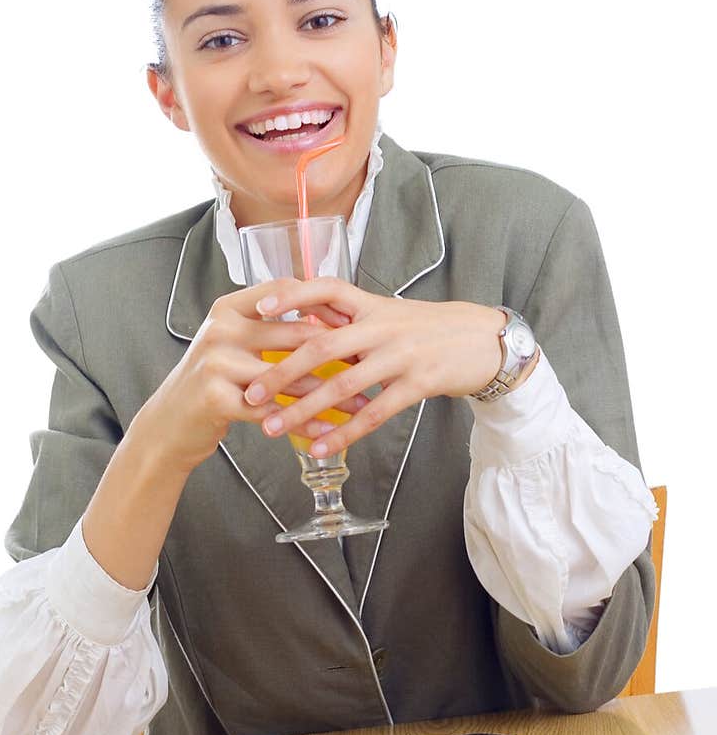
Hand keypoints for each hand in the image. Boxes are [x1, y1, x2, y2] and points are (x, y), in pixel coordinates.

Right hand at [140, 282, 370, 473]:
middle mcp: (222, 330)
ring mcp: (217, 363)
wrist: (168, 424)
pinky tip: (327, 429)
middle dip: (338, 352)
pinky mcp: (217, 398)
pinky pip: (273, 411)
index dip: (322, 303)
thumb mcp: (231, 345)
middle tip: (369, 363)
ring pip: (289, 377)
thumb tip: (323, 322)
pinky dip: (304, 422)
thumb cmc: (210, 384)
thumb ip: (266, 330)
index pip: (284, 290)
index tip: (353, 317)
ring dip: (329, 393)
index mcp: (228, 309)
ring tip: (358, 403)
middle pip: (294, 335)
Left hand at [243, 279, 522, 455]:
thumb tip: (300, 328)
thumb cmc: (427, 329)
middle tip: (250, 393)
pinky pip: (375, 412)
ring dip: (304, 409)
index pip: (326, 288)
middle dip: (281, 370)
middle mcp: (382, 326)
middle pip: (322, 344)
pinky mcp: (419, 383)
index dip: (292, 294)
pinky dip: (344, 432)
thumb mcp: (388, 316)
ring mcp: (401, 355)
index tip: (258, 308)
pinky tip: (321, 447)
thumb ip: (348, 322)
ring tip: (273, 429)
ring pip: (343, 383)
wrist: (484, 341)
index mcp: (371, 305)